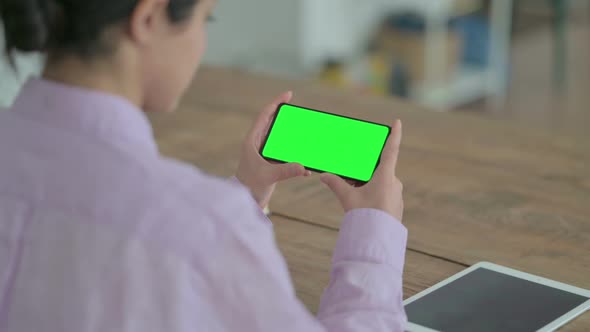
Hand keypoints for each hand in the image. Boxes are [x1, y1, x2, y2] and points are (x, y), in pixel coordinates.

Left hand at [236, 91, 311, 207]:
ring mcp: (264, 153)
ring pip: (280, 139)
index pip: (264, 116)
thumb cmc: (249, 187)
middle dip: (285, 116)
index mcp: (252, 141)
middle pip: (273, 124)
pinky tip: (304, 168)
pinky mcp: (271, 163)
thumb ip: (286, 171)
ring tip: (305, 134)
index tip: (288, 94)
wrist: (245, 202)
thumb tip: (303, 167)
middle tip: (298, 111)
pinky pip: (285, 155)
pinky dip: (295, 159)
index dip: (276, 103)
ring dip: (292, 137)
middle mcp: (258, 144)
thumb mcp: (268, 177)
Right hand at [320, 120, 403, 220]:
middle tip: (352, 178)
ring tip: (354, 196)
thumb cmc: (365, 216)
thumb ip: (336, 184)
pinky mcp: (395, 206)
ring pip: (381, 183)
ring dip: (368, 185)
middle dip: (365, 172)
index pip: (391, 150)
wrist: (378, 240)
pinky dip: (373, 195)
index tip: (398, 122)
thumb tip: (324, 176)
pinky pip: (384, 194)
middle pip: (379, 169)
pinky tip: (363, 205)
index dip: (394, 134)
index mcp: (386, 176)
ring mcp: (396, 195)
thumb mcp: (348, 198)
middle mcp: (394, 183)